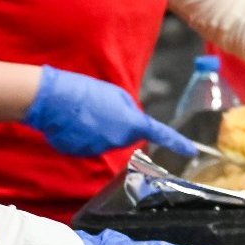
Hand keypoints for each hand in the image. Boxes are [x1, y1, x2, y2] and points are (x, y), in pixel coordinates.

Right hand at [24, 67, 194, 157]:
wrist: (53, 98)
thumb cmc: (86, 92)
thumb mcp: (116, 95)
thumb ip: (129, 112)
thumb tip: (130, 123)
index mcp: (132, 123)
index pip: (160, 134)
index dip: (177, 142)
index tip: (191, 150)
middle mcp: (118, 141)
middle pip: (124, 136)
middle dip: (118, 125)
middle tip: (100, 108)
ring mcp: (98, 149)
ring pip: (104, 141)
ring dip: (98, 130)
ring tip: (83, 113)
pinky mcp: (80, 153)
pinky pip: (86, 145)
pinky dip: (81, 135)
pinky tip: (72, 122)